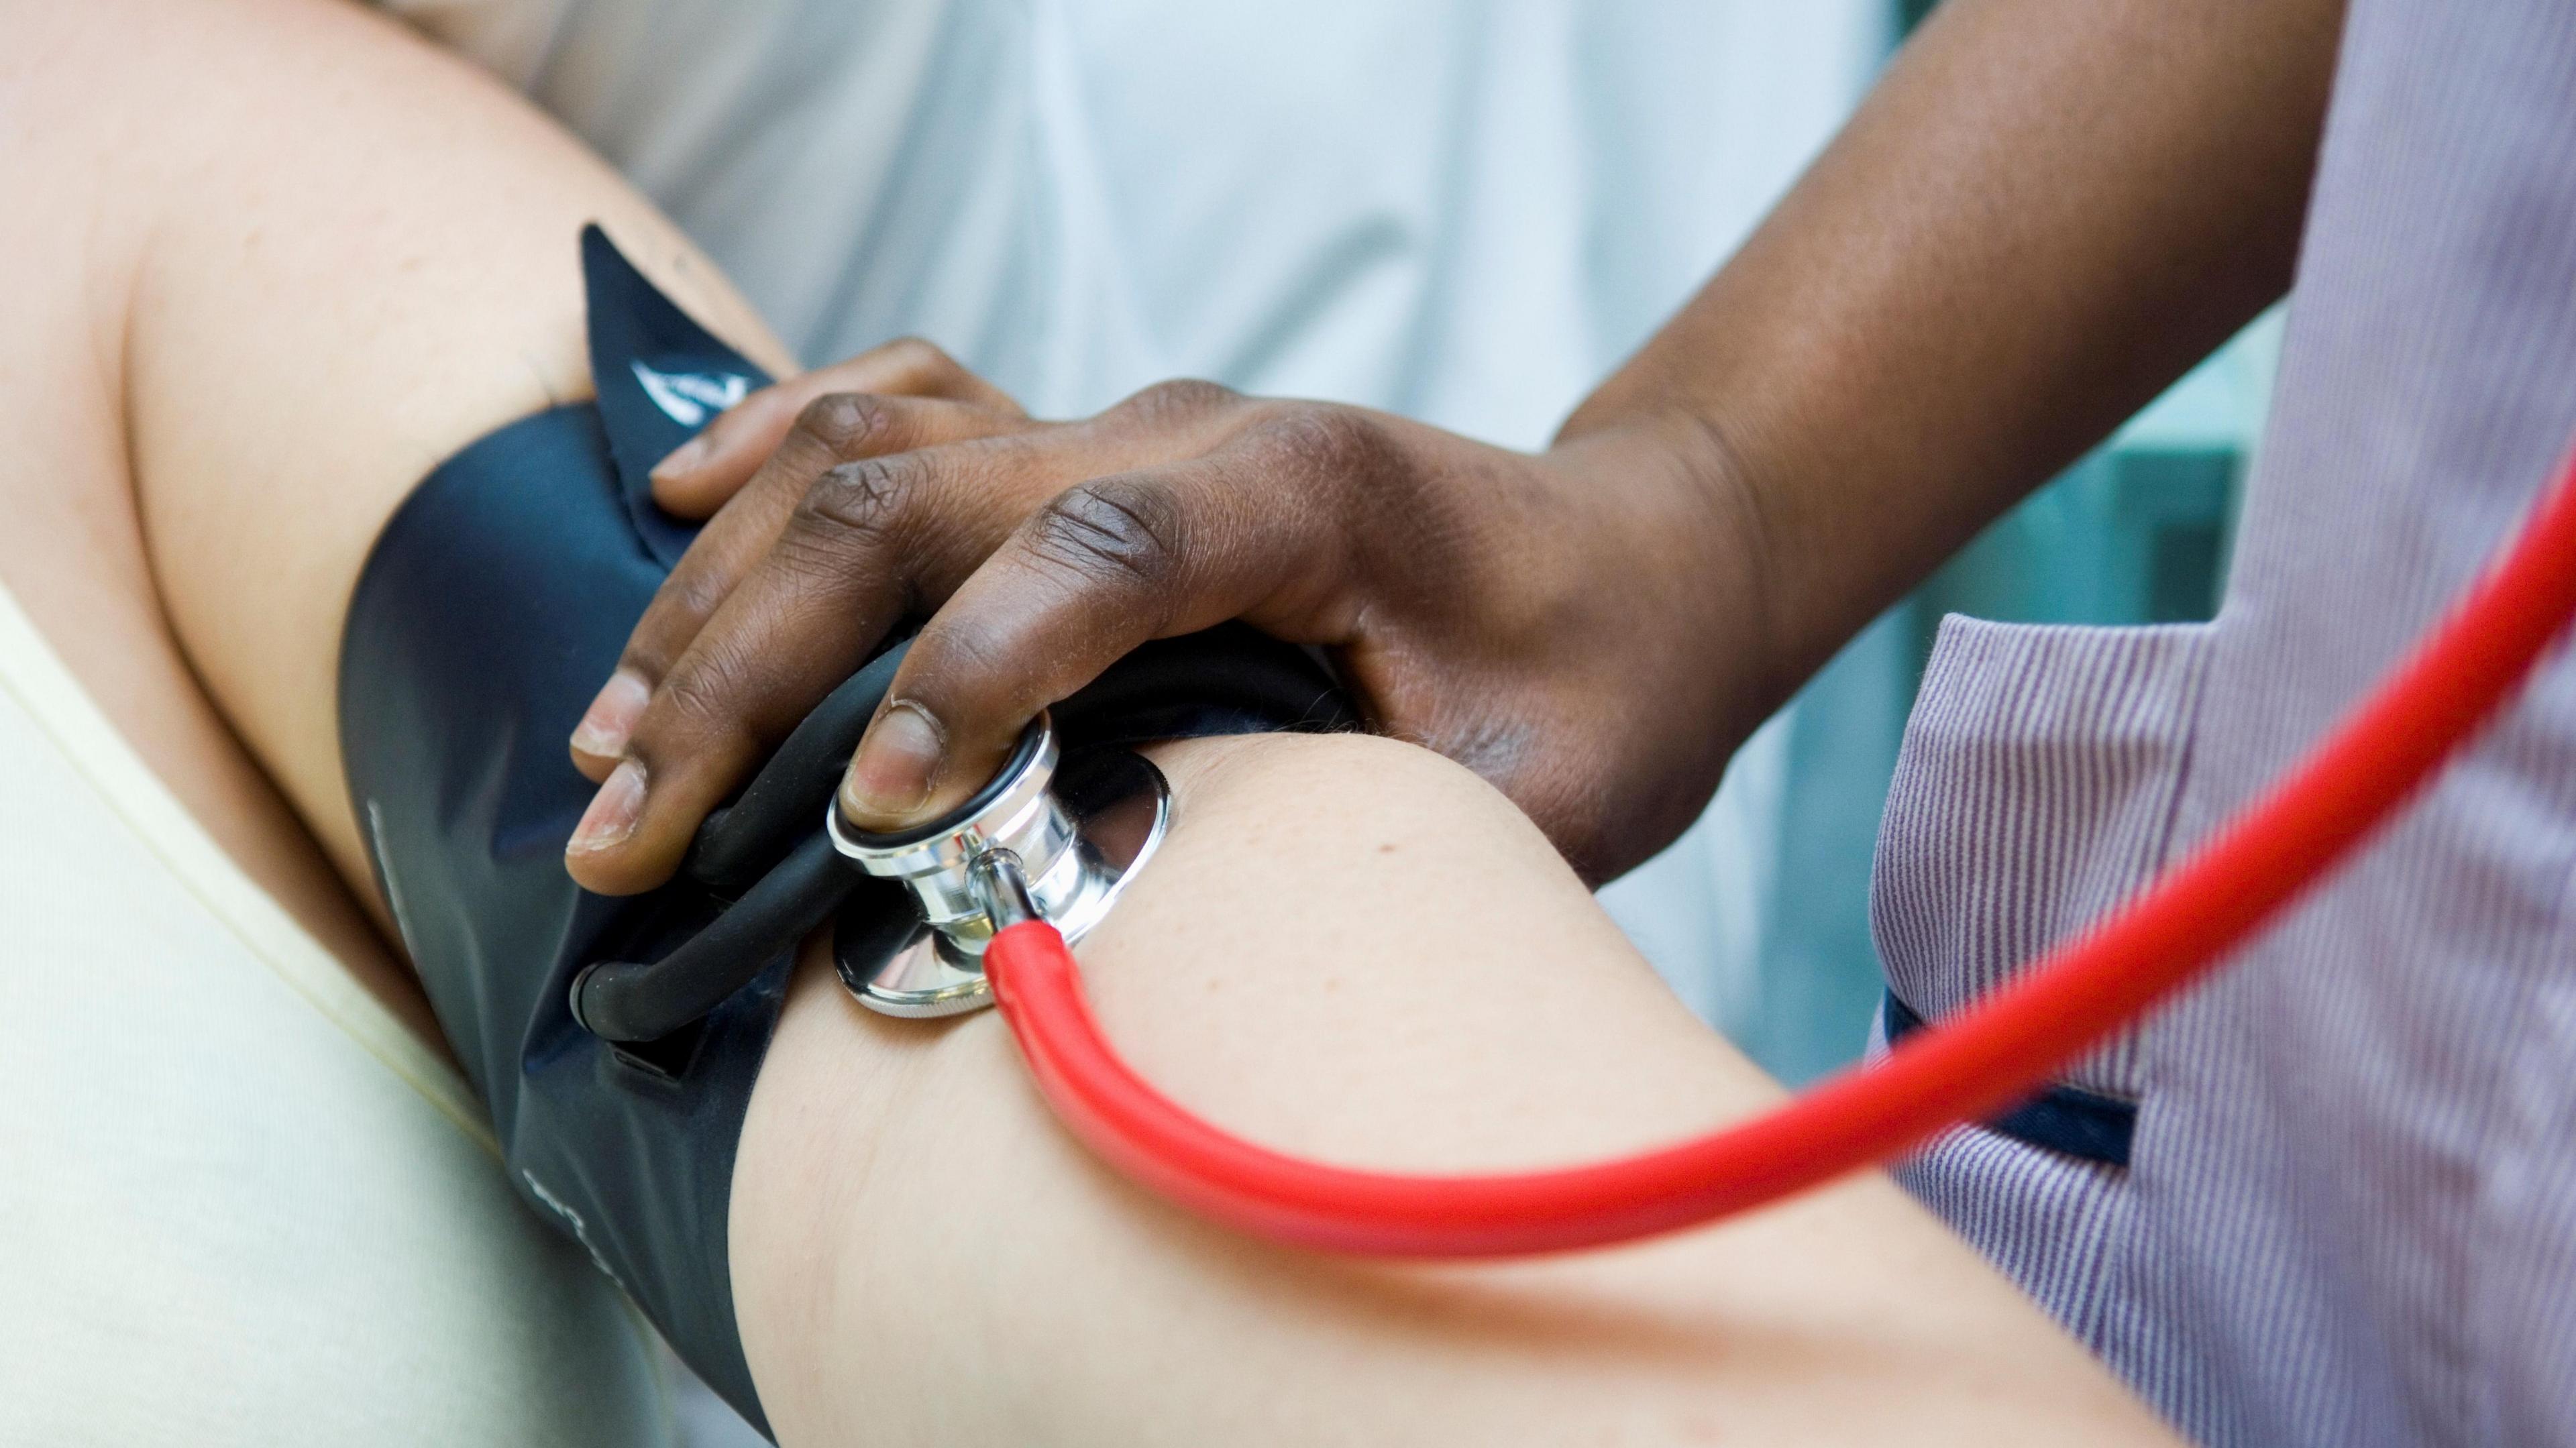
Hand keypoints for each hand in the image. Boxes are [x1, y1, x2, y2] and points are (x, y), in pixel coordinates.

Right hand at [560, 348, 1770, 893]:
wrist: (1636, 564)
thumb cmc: (1596, 687)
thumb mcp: (1527, 802)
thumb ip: (1356, 848)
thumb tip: (1152, 937)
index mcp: (1308, 494)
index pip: (1099, 553)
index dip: (970, 675)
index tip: (871, 815)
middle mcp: (1187, 433)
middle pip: (917, 500)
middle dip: (744, 669)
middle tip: (626, 833)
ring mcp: (1126, 427)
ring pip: (869, 458)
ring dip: (719, 599)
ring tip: (608, 743)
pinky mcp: (1095, 451)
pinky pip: (909, 407)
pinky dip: (777, 452)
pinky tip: (679, 510)